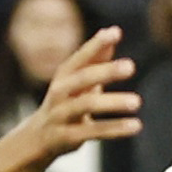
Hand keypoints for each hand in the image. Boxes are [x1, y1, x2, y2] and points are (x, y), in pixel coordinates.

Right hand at [21, 27, 140, 163]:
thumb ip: (95, 59)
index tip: (115, 32)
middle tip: (130, 66)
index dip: (95, 44)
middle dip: (105, 71)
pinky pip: (91, 132)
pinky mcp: (65, 137)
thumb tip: (113, 31)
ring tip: (137, 101)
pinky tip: (135, 126)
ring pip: (85, 105)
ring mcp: (60, 115)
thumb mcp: (76, 81)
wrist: (35, 140)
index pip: (80, 57)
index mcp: (64, 77)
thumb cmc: (63, 104)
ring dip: (112, 102)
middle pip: (82, 78)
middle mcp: (59, 93)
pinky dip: (114, 129)